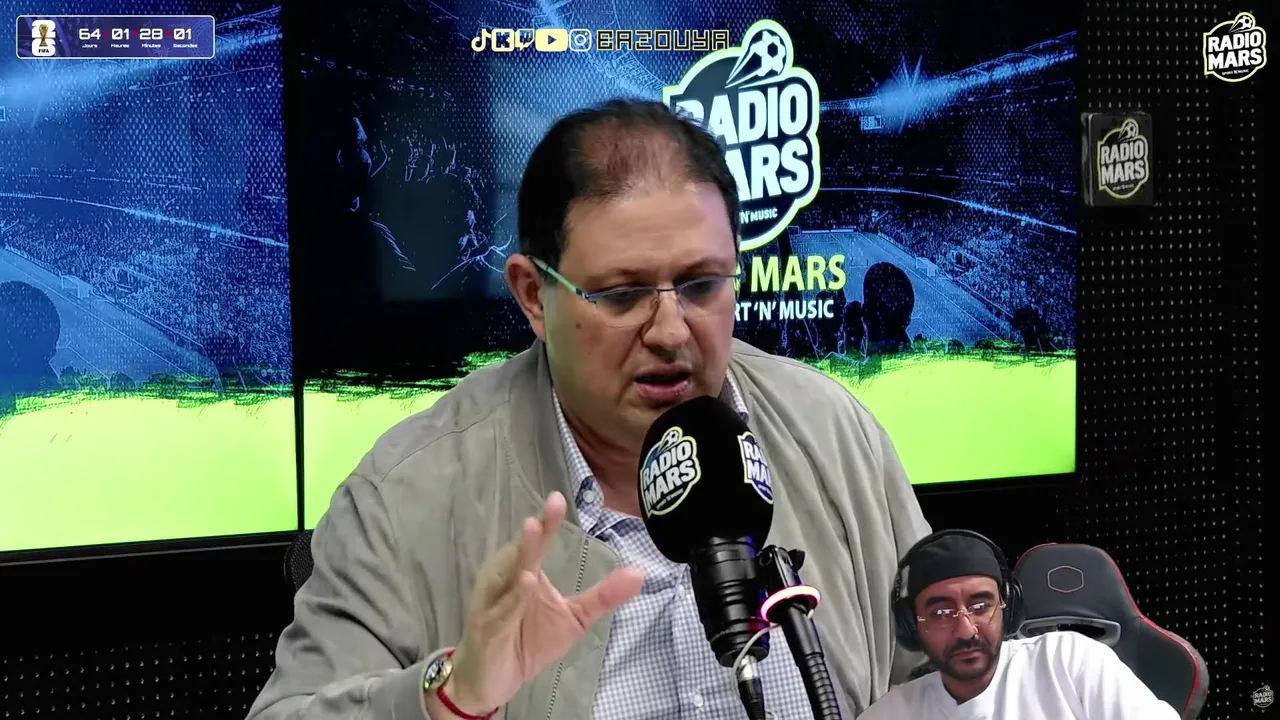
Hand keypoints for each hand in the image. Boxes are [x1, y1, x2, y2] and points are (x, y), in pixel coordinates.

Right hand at [441, 492, 643, 713]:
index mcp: (525, 571)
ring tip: (534, 534)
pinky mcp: (487, 630)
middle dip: (533, 534)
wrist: (492, 681)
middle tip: (545, 512)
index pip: (538, 543)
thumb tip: (640, 573)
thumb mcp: (574, 618)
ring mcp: (493, 605)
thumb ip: (603, 596)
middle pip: (521, 553)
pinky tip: (525, 584)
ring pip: (507, 577)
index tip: (558, 498)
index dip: (548, 521)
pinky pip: (500, 613)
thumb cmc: (529, 641)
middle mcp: (505, 581)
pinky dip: (511, 599)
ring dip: (521, 557)